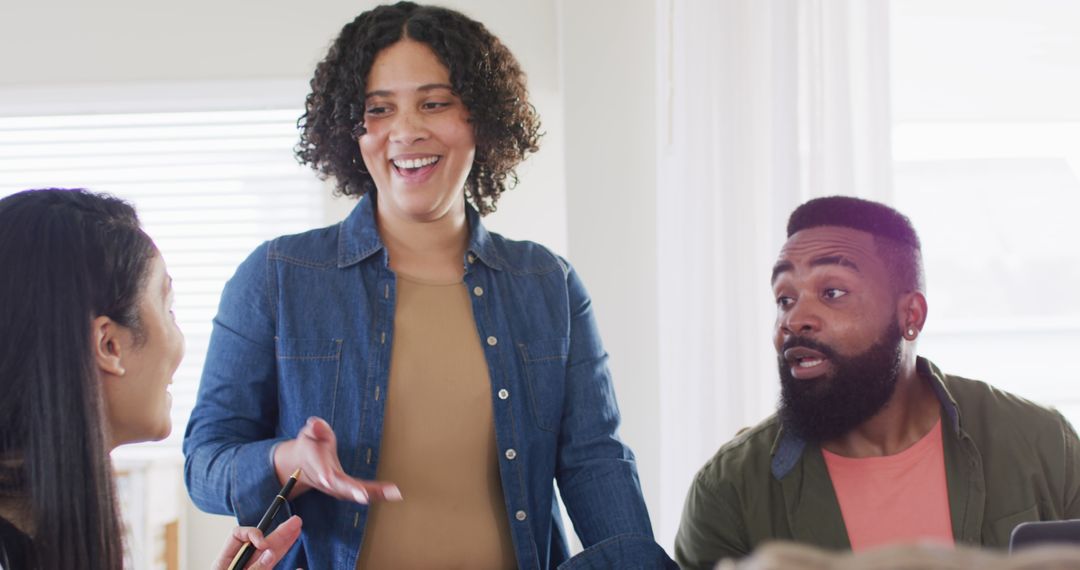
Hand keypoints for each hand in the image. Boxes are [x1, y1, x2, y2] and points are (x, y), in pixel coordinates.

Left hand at [212, 515, 301, 569]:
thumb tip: (270, 552)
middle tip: (295, 522)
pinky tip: (300, 568)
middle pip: (260, 544)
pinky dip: (287, 562)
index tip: (264, 542)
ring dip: (285, 543)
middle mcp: (241, 565)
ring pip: (270, 555)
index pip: (237, 536)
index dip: (253, 534)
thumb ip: (254, 569)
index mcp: (224, 562)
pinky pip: (274, 568)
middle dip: (278, 533)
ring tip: (296, 529)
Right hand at [274, 416, 401, 503]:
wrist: (302, 465)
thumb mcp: (309, 433)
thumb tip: (316, 423)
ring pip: (354, 493)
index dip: (323, 473)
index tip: (327, 479)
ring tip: (393, 493)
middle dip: (352, 491)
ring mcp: (336, 488)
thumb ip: (315, 429)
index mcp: (315, 463)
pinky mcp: (346, 490)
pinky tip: (395, 493)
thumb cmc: (310, 445)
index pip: (319, 468)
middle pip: (339, 486)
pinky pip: (363, 493)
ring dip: (373, 494)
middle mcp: (326, 480)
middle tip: (365, 496)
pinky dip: (378, 494)